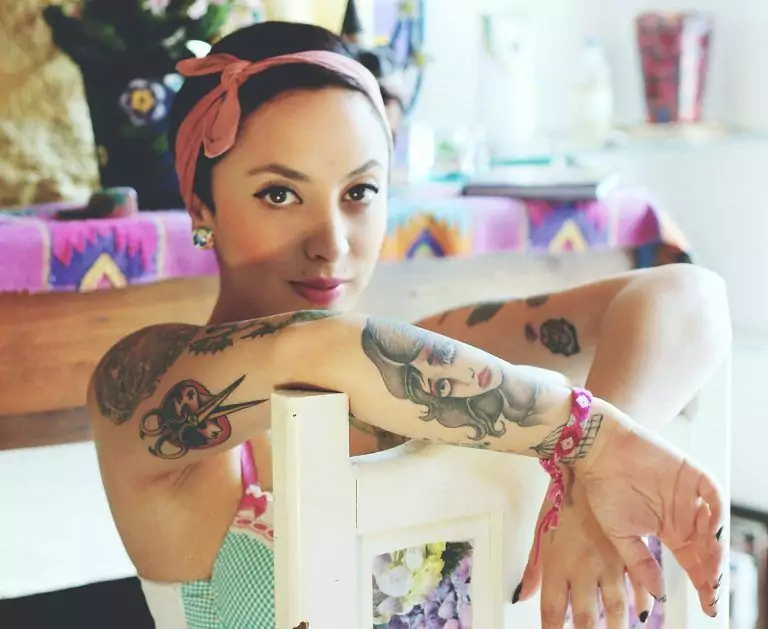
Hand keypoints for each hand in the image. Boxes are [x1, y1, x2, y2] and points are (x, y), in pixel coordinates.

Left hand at [516, 475, 653, 627]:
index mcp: (559, 564)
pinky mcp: (630, 551)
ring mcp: (609, 562)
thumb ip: (533, 568)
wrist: (590, 467)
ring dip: (616, 627)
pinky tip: (643, 612)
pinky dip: (642, 602)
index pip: (553, 612)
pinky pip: (639, 586)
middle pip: (586, 619)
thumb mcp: (541, 531)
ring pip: (616, 609)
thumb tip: (522, 596)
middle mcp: (584, 569)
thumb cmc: (561, 499)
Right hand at [575, 410, 723, 617]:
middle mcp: (683, 515)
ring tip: (711, 568)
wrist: (598, 453)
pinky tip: (712, 531)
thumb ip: (640, 563)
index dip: (702, 584)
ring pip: (714, 526)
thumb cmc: (603, 491)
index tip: (709, 607)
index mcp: (668, 530)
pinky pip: (713, 496)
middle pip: (708, 549)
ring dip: (715, 548)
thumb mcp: (620, 535)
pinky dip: (716, 513)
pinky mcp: (692, 474)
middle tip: (711, 590)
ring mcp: (690, 495)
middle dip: (712, 571)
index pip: (693, 562)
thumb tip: (657, 595)